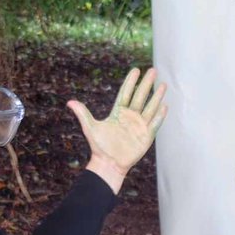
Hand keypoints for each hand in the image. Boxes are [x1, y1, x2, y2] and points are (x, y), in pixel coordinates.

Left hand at [66, 68, 167, 192]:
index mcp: (118, 112)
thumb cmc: (99, 147)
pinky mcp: (146, 136)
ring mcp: (139, 126)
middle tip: (153, 70)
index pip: (126, 93)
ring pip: (150, 108)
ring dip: (157, 97)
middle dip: (147, 84)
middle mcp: (130, 116)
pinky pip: (154, 124)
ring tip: (163, 84)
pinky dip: (159, 115)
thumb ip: (83, 114)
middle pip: (140, 97)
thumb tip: (69, 102)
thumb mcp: (90, 128)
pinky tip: (164, 106)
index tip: (136, 70)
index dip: (131, 82)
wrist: (109, 164)